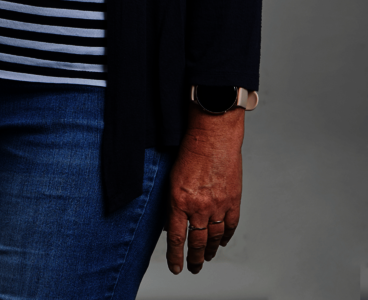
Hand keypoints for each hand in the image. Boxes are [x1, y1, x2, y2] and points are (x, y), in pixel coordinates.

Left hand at [165, 102, 243, 274]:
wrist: (214, 135)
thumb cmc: (191, 150)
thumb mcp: (172, 177)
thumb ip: (172, 202)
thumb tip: (171, 224)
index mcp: (179, 200)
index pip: (176, 238)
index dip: (175, 257)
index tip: (175, 268)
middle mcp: (198, 206)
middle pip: (196, 242)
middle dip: (193, 259)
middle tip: (192, 269)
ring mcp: (217, 205)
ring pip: (213, 238)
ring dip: (208, 251)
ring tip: (205, 259)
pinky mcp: (232, 200)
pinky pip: (229, 226)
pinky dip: (225, 237)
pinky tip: (220, 242)